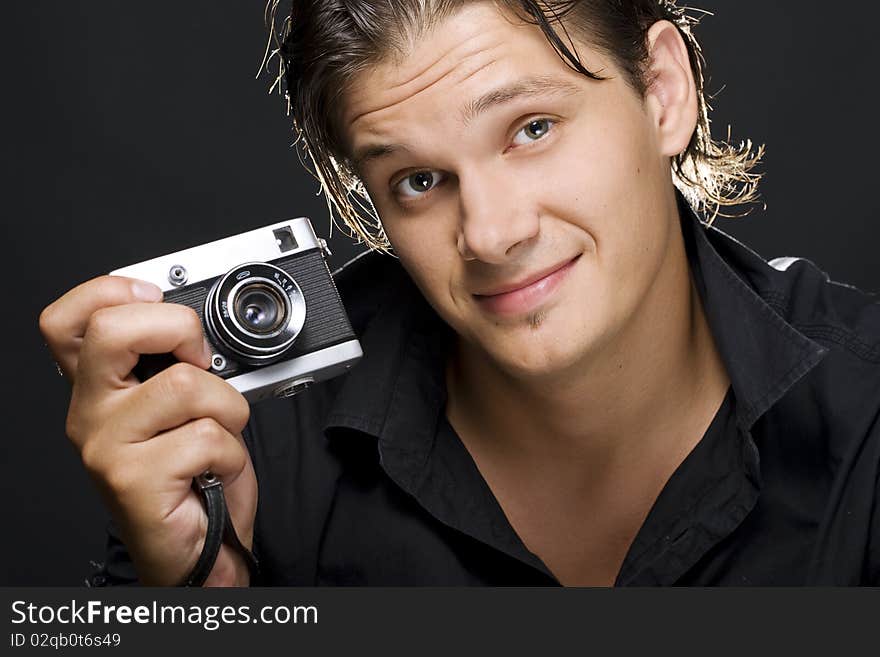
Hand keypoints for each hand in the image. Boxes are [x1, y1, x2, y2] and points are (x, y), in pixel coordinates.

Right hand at [40, 276, 257, 585]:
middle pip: (114, 330)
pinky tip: (215, 470)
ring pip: (185, 385)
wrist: (201, 548)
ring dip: (229, 409)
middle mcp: (90, 413)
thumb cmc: (195, 477)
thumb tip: (200, 327)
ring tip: (219, 435)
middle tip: (201, 362)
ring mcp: (106, 446)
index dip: (110, 291)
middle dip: (181, 330)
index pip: (69, 320)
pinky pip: (208, 436)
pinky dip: (232, 452)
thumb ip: (176, 363)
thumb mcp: (181, 409)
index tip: (156, 299)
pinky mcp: (132, 480)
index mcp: (99, 388)